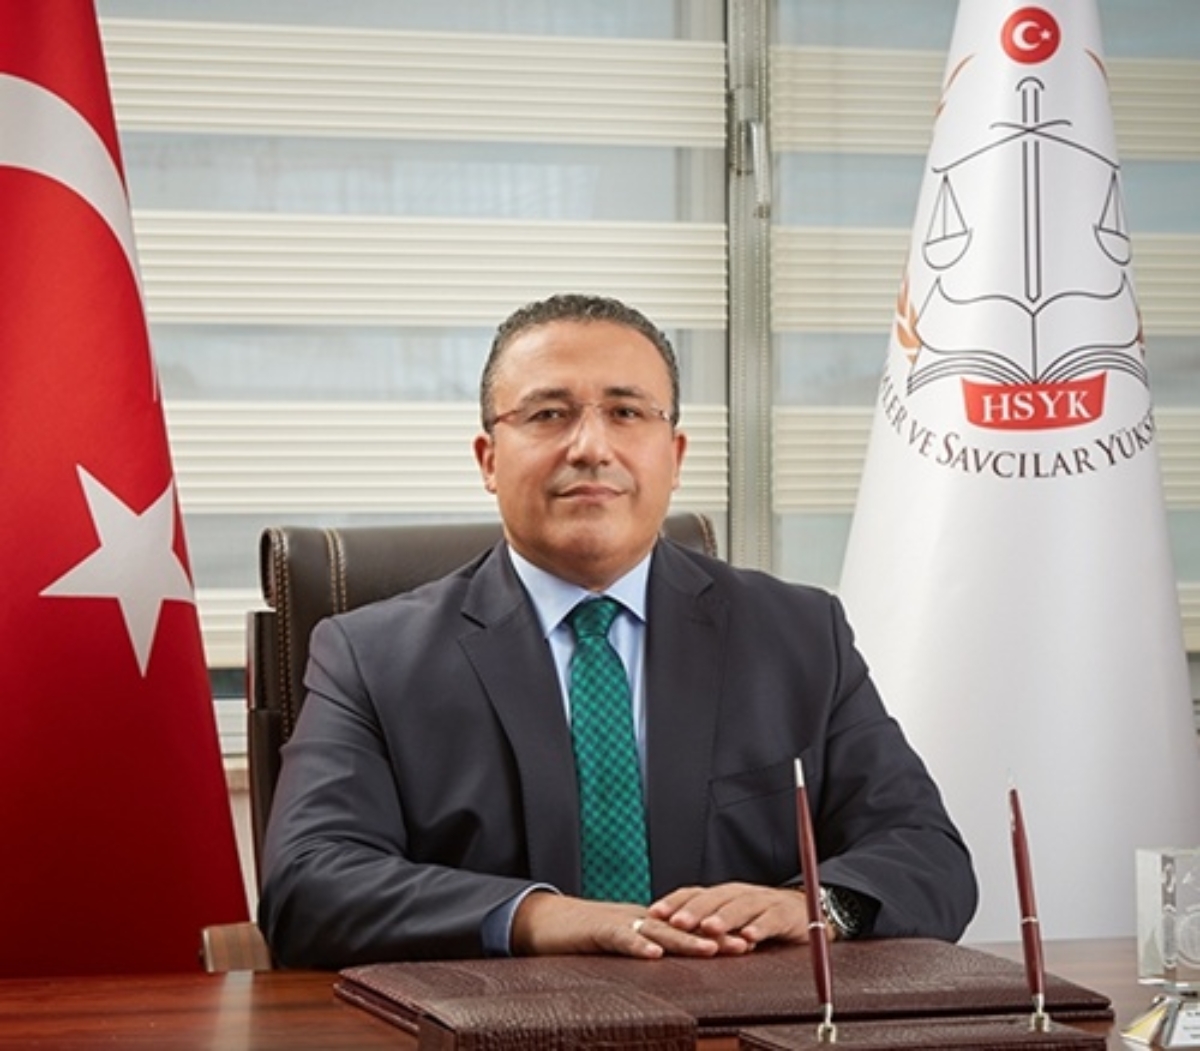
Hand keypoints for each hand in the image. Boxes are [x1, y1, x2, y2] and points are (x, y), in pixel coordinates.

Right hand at [510, 891, 737, 958]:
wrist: (545, 921)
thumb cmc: (583, 939)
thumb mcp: (622, 948)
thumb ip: (646, 955)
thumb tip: (671, 973)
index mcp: (647, 924)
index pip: (688, 928)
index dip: (717, 936)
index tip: (748, 944)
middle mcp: (639, 918)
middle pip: (682, 926)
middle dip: (714, 936)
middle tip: (745, 945)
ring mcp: (619, 922)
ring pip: (658, 929)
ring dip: (686, 940)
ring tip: (711, 949)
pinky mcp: (597, 929)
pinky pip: (620, 937)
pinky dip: (637, 945)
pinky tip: (654, 955)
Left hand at [647, 882, 828, 948]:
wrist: (802, 913)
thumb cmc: (758, 918)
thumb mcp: (729, 921)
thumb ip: (704, 926)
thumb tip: (666, 934)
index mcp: (722, 895)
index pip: (694, 893)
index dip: (674, 902)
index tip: (653, 914)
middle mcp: (740, 894)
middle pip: (715, 898)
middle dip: (694, 910)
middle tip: (676, 922)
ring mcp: (763, 902)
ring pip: (741, 906)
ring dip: (724, 918)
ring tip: (709, 929)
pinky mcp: (785, 915)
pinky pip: (771, 919)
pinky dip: (760, 927)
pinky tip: (750, 937)